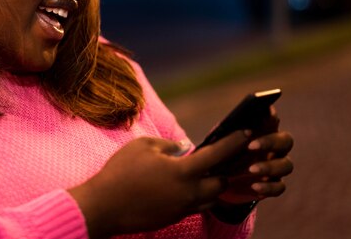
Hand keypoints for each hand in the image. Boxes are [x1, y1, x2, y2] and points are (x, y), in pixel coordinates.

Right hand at [68, 131, 250, 237]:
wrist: (103, 206)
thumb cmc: (121, 171)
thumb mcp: (144, 146)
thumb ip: (169, 145)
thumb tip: (184, 147)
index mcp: (183, 171)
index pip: (218, 154)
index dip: (234, 142)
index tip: (246, 132)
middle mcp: (188, 193)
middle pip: (221, 182)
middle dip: (226, 169)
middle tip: (229, 155)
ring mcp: (181, 208)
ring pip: (211, 198)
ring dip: (213, 185)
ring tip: (211, 171)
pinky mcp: (173, 218)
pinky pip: (195, 207)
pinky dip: (198, 196)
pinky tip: (189, 186)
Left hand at [217, 107, 293, 204]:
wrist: (217, 180)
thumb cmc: (220, 154)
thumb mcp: (220, 143)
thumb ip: (229, 135)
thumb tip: (232, 127)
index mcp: (263, 130)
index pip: (272, 119)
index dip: (271, 115)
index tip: (265, 111)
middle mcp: (275, 147)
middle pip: (286, 141)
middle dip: (270, 142)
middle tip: (251, 145)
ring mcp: (276, 167)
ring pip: (286, 165)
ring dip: (270, 167)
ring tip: (251, 169)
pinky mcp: (273, 185)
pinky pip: (279, 187)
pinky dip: (269, 187)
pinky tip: (255, 187)